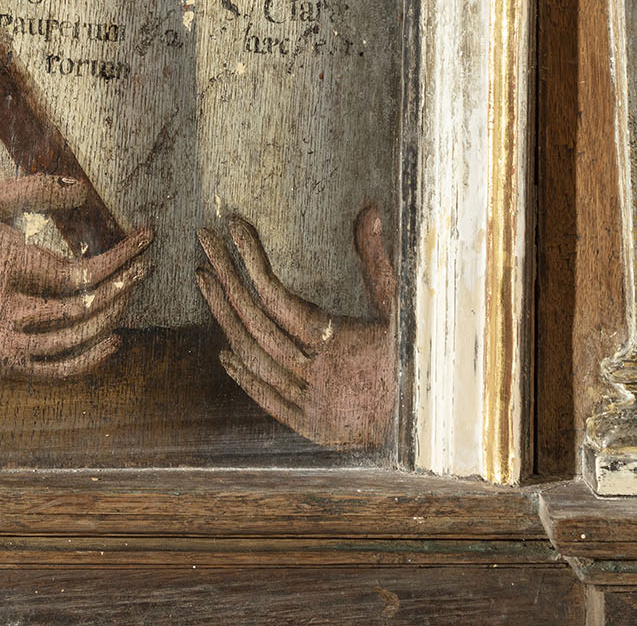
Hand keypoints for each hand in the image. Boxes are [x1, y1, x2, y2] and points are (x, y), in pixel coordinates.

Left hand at [196, 206, 395, 451]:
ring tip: (205, 280)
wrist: (433, 430)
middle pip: (255, 323)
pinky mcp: (310, 427)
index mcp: (337, 343)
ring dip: (224, 318)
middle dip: (225, 278)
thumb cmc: (418, 361)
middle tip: (204, 241)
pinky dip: (243, 374)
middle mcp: (318, 376)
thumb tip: (369, 209)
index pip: (277, 298)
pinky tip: (224, 350)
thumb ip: (378, 260)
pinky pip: (266, 398)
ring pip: (253, 358)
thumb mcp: (402, 308)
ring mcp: (310, 404)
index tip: (235, 228)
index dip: (251, 261)